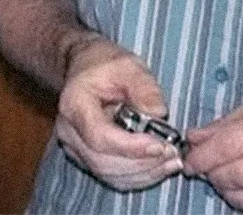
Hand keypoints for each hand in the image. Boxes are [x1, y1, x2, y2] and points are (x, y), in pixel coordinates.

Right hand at [54, 35, 184, 191]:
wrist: (83, 67)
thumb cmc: (104, 64)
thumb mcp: (128, 64)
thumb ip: (144, 87)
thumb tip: (159, 113)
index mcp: (75, 105)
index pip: (99, 136)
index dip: (131, 147)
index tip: (160, 145)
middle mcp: (69, 132)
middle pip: (104, 162)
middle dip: (142, 163)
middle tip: (173, 156)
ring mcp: (75, 148)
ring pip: (108, 174)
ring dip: (142, 174)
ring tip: (171, 164)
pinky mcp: (86, 158)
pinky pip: (110, 176)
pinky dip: (136, 177)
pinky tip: (158, 168)